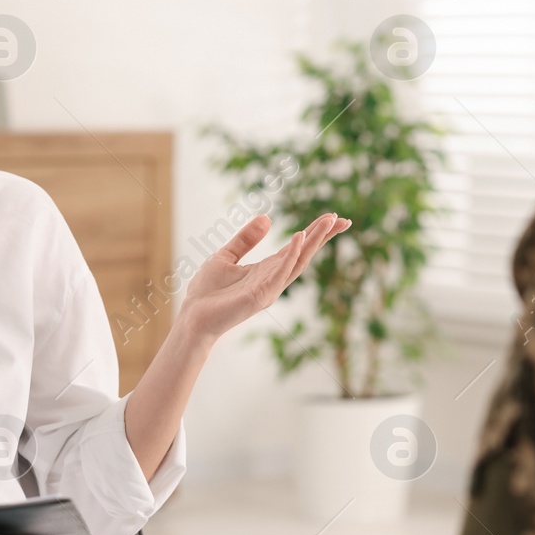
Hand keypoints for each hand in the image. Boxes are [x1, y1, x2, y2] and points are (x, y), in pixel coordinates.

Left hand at [179, 212, 350, 338]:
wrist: (192, 317)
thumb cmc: (207, 291)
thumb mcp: (226, 255)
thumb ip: (246, 239)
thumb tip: (267, 218)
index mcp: (267, 269)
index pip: (296, 248)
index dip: (314, 233)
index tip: (332, 217)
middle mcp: (273, 278)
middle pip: (304, 254)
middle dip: (323, 236)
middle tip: (342, 219)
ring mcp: (269, 288)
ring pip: (297, 262)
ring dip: (313, 241)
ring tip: (328, 222)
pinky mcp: (260, 296)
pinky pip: (280, 273)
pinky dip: (290, 255)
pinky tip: (298, 237)